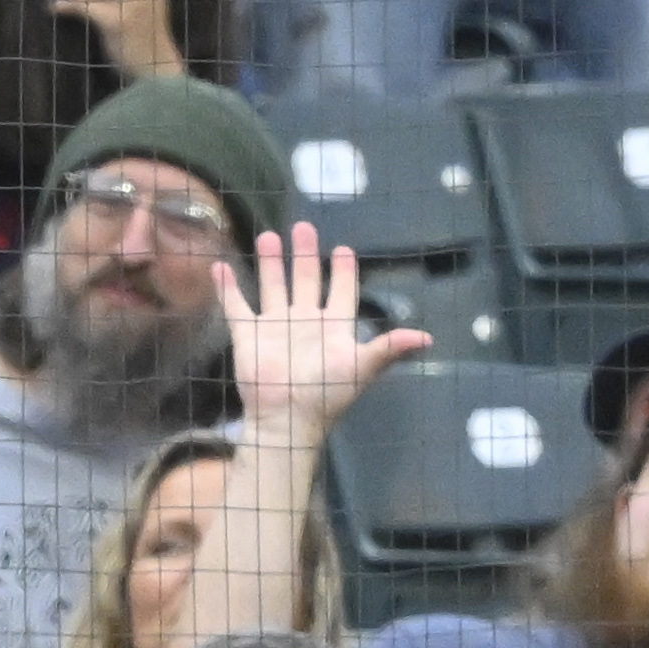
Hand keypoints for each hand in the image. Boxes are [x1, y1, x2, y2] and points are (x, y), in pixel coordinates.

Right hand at [218, 222, 432, 447]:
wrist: (287, 419)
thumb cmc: (327, 394)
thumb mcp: (362, 367)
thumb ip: (391, 348)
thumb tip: (428, 338)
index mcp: (334, 328)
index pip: (341, 292)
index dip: (344, 272)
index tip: (344, 249)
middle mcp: (305, 323)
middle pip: (307, 281)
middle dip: (306, 255)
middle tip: (303, 227)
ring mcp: (275, 328)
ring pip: (272, 287)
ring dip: (271, 263)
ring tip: (269, 236)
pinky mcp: (248, 335)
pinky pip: (237, 306)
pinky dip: (228, 287)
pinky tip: (220, 267)